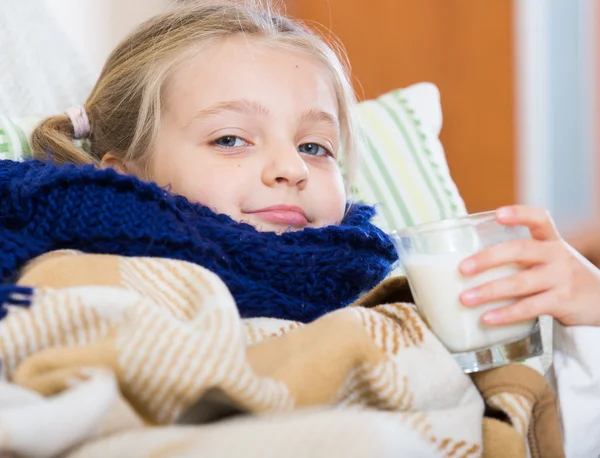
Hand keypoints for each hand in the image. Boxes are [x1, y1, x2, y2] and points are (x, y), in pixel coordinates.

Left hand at [458, 205, 599, 326]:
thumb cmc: (562, 279)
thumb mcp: (549, 261)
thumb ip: (521, 258)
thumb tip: (470, 267)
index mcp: (551, 241)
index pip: (539, 219)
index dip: (519, 214)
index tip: (498, 214)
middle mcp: (557, 255)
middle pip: (519, 250)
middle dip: (487, 259)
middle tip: (462, 269)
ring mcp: (561, 278)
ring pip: (520, 282)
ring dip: (489, 291)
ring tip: (465, 299)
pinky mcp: (563, 301)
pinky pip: (529, 307)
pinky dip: (505, 314)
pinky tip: (486, 318)